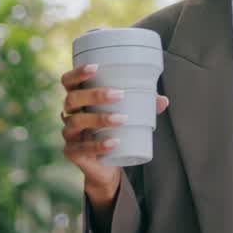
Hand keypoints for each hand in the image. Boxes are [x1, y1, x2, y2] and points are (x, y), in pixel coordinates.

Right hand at [60, 64, 168, 206]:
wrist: (106, 165)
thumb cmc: (114, 131)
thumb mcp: (129, 115)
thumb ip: (143, 106)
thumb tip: (163, 100)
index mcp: (78, 99)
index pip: (69, 81)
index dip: (78, 73)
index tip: (96, 67)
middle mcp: (68, 114)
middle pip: (72, 99)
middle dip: (94, 95)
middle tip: (119, 94)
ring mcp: (69, 134)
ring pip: (76, 122)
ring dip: (100, 119)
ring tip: (122, 119)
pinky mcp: (72, 152)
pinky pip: (82, 148)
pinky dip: (99, 145)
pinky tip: (114, 142)